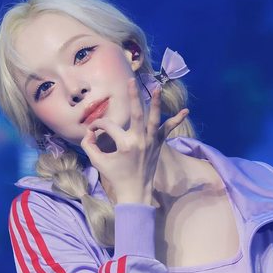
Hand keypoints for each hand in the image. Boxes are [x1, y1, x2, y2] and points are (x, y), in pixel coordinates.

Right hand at [80, 77, 188, 202]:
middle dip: (133, 96)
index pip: (108, 126)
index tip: (91, 132)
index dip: (97, 126)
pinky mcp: (158, 146)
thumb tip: (87, 133)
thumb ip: (89, 147)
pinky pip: (168, 131)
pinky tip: (186, 111)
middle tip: (131, 81)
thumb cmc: (116, 178)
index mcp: (125, 144)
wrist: (135, 192)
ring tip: (157, 88)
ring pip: (154, 119)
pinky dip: (176, 121)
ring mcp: (151, 142)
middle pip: (137, 114)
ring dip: (156, 103)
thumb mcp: (99, 163)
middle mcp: (140, 141)